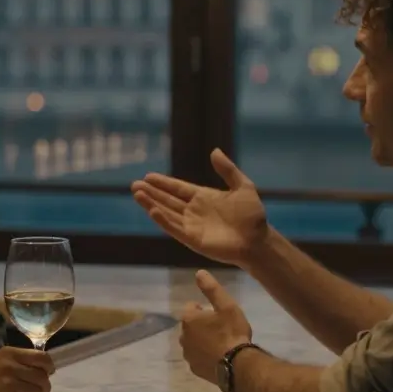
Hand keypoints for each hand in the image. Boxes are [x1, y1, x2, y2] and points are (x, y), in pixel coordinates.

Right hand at [0, 347, 54, 391]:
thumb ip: (18, 362)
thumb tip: (42, 368)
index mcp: (11, 353)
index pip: (42, 358)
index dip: (49, 367)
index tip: (47, 372)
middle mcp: (12, 366)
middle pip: (42, 376)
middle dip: (44, 385)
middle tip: (40, 389)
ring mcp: (10, 382)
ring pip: (38, 390)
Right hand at [131, 149, 268, 266]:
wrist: (258, 240)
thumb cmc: (252, 215)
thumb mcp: (242, 186)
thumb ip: (228, 170)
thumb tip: (214, 151)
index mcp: (203, 197)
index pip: (178, 188)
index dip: (163, 183)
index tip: (148, 177)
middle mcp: (194, 211)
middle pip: (168, 200)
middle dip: (152, 192)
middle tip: (134, 185)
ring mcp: (192, 226)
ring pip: (167, 213)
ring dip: (152, 204)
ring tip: (137, 194)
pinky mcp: (193, 239)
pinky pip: (174, 228)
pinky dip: (163, 220)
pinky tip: (152, 210)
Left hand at [179, 270, 253, 386]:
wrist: (237, 365)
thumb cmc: (232, 332)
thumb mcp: (226, 305)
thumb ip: (211, 288)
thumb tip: (199, 272)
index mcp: (188, 319)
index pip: (191, 307)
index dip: (204, 309)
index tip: (218, 314)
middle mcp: (182, 337)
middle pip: (190, 326)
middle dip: (202, 325)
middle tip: (221, 328)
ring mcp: (188, 355)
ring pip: (193, 342)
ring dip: (202, 341)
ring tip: (221, 343)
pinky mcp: (194, 369)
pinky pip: (197, 357)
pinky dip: (204, 355)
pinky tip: (219, 356)